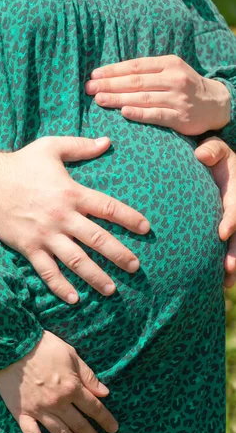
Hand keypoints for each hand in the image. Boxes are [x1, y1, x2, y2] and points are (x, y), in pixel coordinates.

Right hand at [0, 136, 149, 303]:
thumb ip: (81, 146)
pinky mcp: (29, 247)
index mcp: (71, 192)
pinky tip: (74, 299)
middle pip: (97, 239)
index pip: (107, 207)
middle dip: (119, 254)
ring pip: (76, 260)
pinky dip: (60, 286)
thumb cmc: (20, 163)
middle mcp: (62, 216)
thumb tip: (107, 141)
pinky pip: (47, 271)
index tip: (145, 229)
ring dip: (95, 276)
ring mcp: (45, 234)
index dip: (129, 218)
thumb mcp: (51, 147)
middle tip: (135, 267)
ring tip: (111, 290)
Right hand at [0, 330, 117, 432]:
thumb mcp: (70, 354)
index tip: (113, 428)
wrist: (11, 345)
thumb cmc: (42, 345)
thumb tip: (105, 392)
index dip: (105, 419)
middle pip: (80, 424)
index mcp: (71, 387)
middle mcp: (58, 402)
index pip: (93, 407)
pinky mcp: (22, 414)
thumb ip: (88, 375)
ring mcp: (39, 410)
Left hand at [85, 55, 230, 135]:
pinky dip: (139, 114)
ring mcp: (177, 98)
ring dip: (118, 99)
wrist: (215, 104)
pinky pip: (156, 115)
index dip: (113, 70)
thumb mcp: (169, 71)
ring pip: (143, 98)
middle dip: (110, 85)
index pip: (135, 66)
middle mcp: (173, 79)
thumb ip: (146, 72)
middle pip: (136, 81)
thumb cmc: (183, 87)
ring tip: (99, 100)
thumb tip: (112, 75)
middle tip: (89, 88)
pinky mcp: (180, 117)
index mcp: (168, 63)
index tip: (94, 75)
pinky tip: (123, 113)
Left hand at [195, 137, 235, 288]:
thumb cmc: (213, 157)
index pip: (235, 209)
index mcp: (235, 193)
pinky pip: (230, 249)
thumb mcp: (216, 149)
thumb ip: (211, 150)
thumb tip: (201, 155)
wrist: (215, 165)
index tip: (223, 233)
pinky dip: (227, 266)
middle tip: (227, 268)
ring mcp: (233, 222)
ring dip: (233, 264)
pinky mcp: (228, 232)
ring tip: (225, 282)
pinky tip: (221, 283)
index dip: (231, 220)